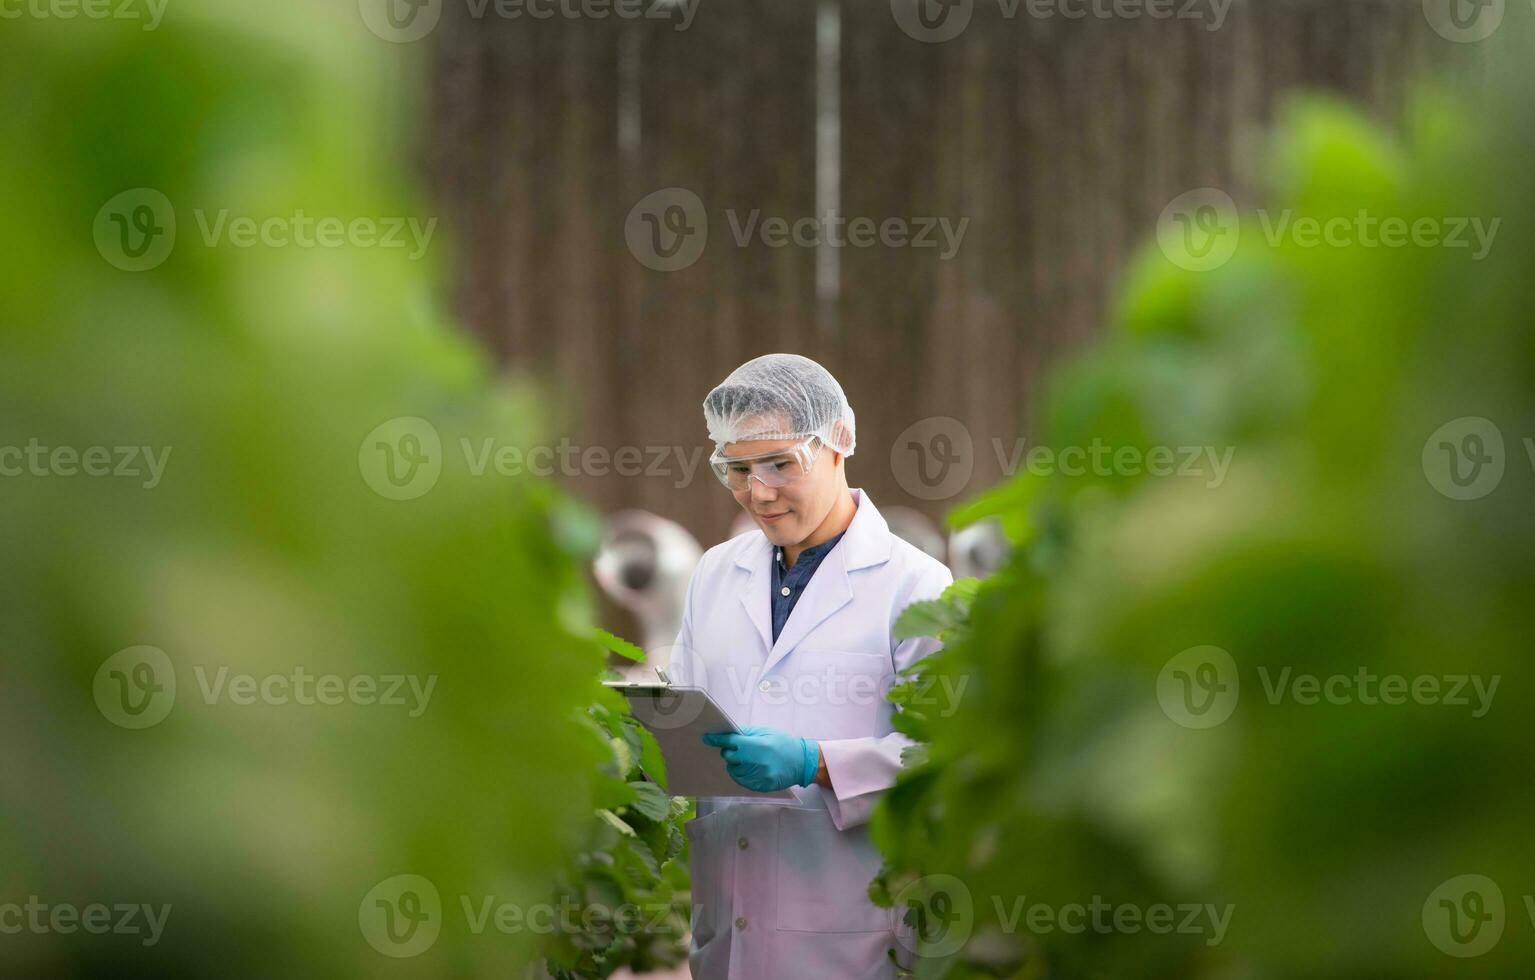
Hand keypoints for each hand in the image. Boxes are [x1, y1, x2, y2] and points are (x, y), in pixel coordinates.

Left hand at [703, 726, 819, 792]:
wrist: (802, 762)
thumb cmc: (783, 743)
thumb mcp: (766, 732)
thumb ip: (746, 734)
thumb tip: (728, 736)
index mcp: (760, 746)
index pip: (733, 742)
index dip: (718, 740)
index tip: (707, 738)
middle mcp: (758, 762)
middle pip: (731, 757)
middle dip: (730, 752)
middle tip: (737, 749)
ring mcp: (760, 777)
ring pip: (734, 771)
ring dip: (735, 764)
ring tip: (746, 759)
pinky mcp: (761, 787)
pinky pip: (742, 781)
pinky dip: (741, 774)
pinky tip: (750, 768)